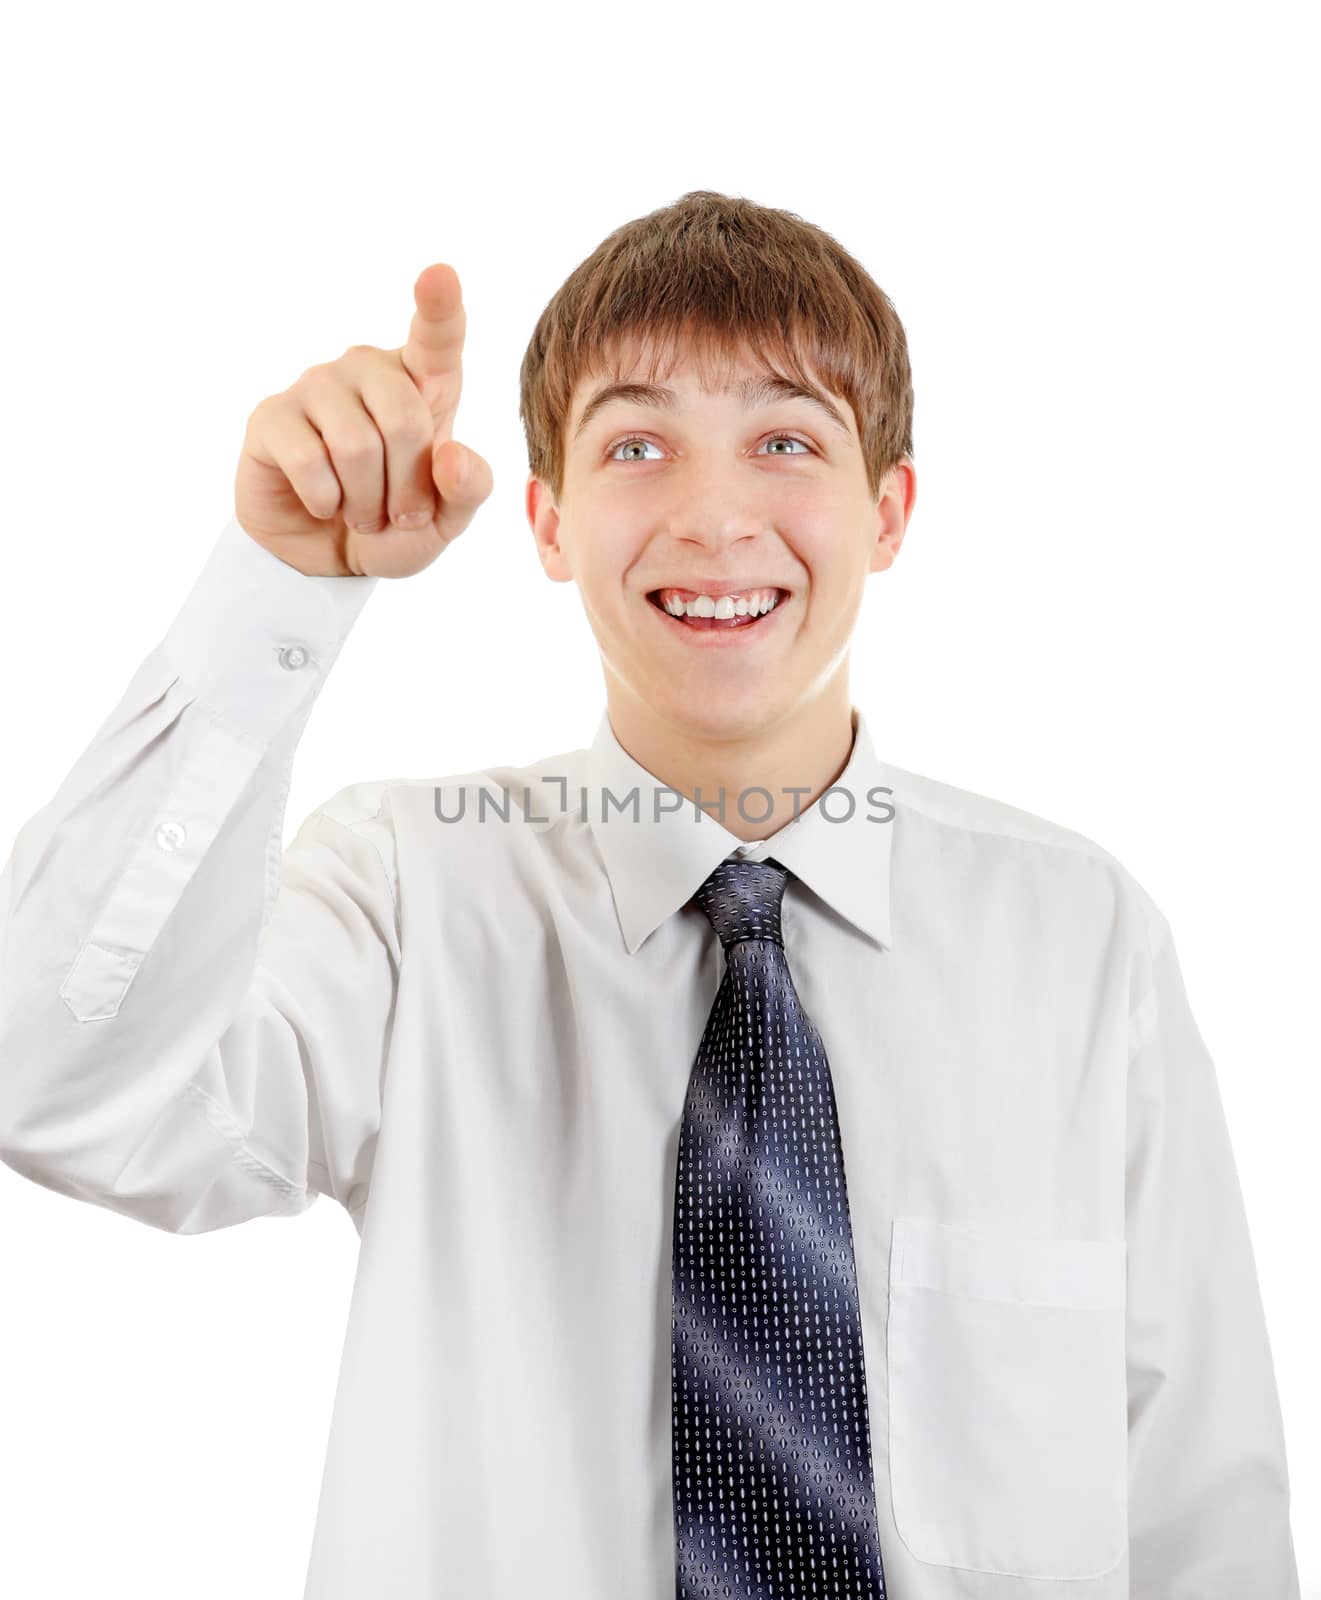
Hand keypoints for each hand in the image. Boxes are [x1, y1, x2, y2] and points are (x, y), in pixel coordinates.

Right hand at [233, 263, 492, 576]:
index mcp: (422, 382)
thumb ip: (469, 490)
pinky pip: (310, 462)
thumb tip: (448, 457)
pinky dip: (325, 501)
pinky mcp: (272, 415)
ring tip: (360, 510)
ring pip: (355, 445)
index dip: (439, 306)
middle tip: (396, 512)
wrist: (328, 557)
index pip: (437, 336)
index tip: (440, 274)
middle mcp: (368, 369)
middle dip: (407, 487)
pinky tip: (323, 503)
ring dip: (366, 501)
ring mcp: (317, 385)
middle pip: (403, 420)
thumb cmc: (394, 524)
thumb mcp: (447, 520)